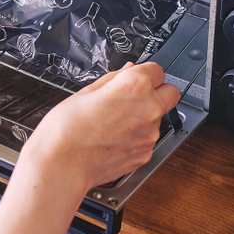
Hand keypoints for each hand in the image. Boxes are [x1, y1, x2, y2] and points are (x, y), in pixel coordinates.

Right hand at [20, 62, 179, 194]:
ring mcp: (150, 134)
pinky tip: (113, 136)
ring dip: (145, 115)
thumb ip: (114, 78)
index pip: (157, 69)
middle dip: (157, 91)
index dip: (144, 72)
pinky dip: (136, 136)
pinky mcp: (146, 154)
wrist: (62, 164)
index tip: (134, 76)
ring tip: (113, 120)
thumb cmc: (66, 129)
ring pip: (159, 117)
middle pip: (170, 92)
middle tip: (132, 96)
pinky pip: (148, 138)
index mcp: (134, 86)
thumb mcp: (85, 91)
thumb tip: (128, 70)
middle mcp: (149, 109)